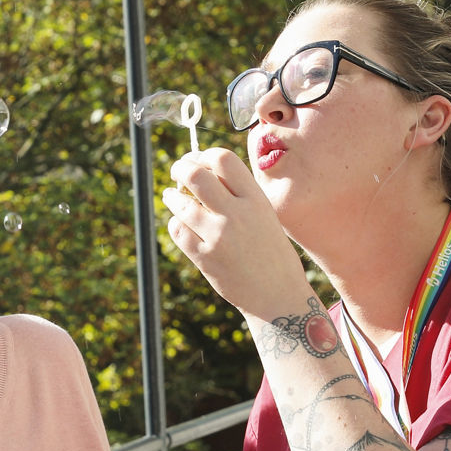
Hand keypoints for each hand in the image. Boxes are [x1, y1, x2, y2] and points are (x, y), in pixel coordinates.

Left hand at [162, 147, 309, 319]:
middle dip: (180, 168)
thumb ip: (238, 194)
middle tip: (177, 172)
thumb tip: (203, 169)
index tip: (197, 160)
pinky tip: (180, 223)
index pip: (222, 159)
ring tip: (172, 196)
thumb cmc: (270, 251)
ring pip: (181, 204)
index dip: (203, 155)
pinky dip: (175, 223)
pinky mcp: (206, 259)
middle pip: (195, 175)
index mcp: (256, 200)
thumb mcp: (264, 215)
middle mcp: (237, 215)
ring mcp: (219, 237)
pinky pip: (178, 231)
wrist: (278, 295)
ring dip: (172, 197)